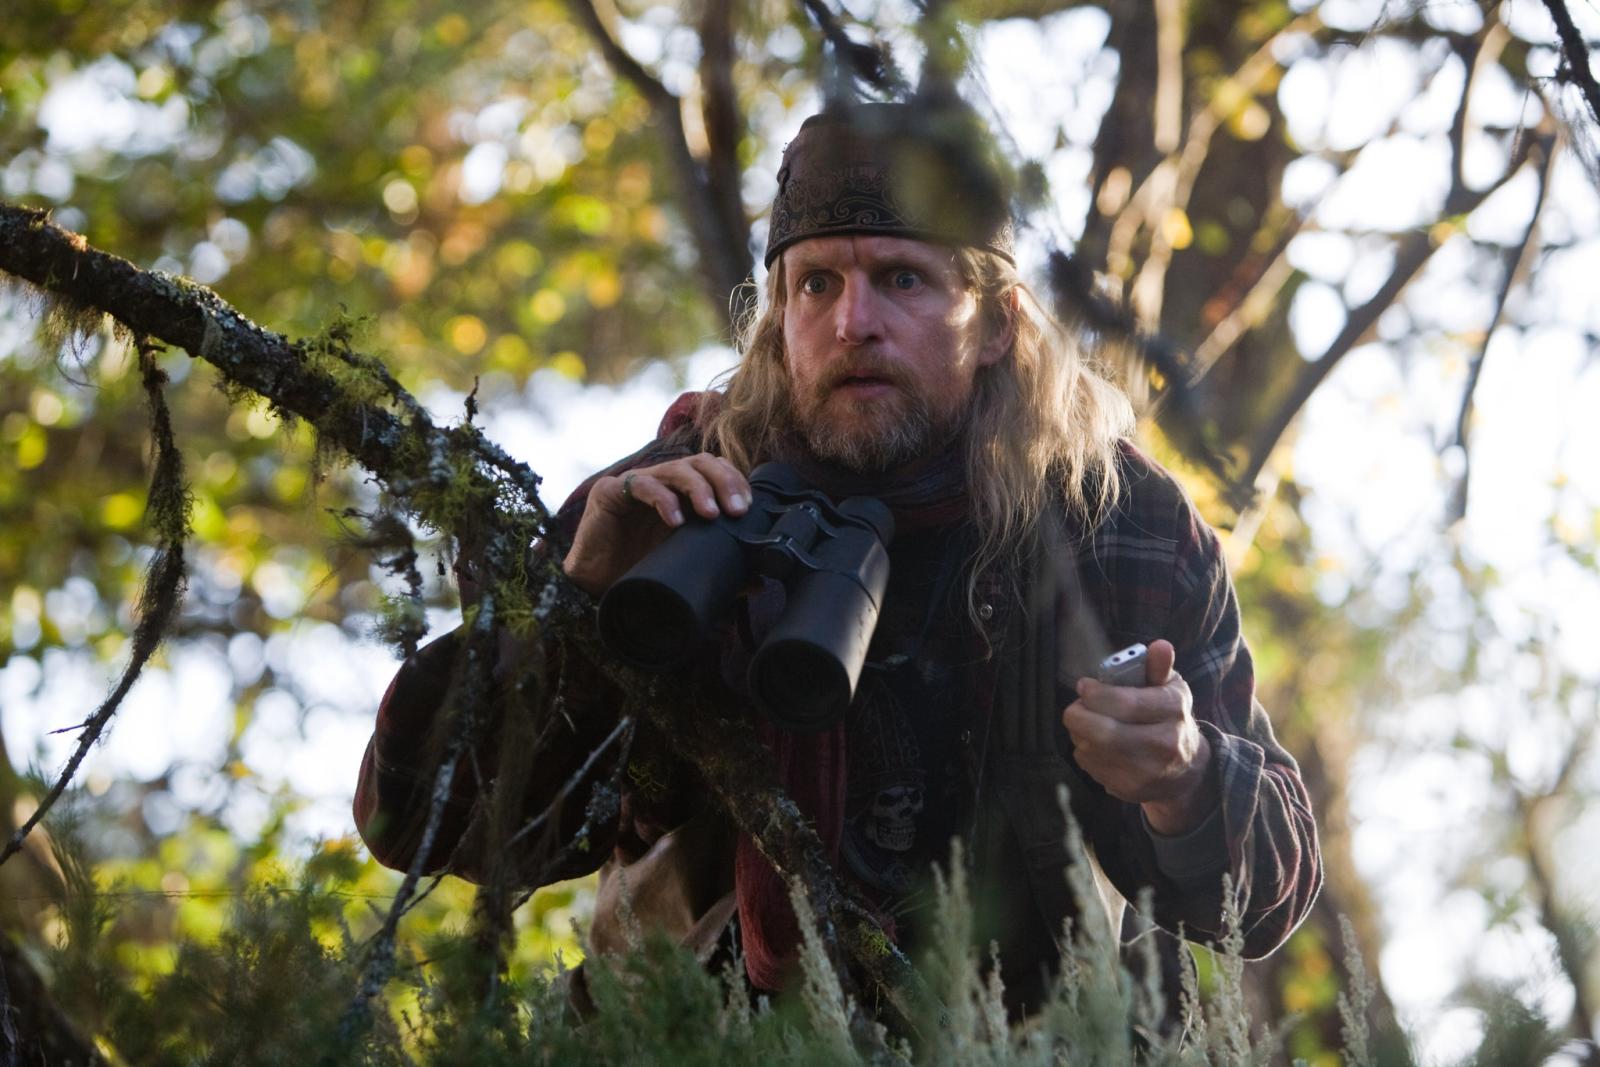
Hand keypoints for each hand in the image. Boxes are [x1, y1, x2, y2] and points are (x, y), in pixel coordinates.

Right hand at [562, 452, 750, 597]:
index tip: (748, 509)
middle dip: (724, 482)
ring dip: (699, 488)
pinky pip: (641, 485)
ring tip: (710, 514)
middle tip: (736, 510)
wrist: (594, 583)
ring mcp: (637, 482)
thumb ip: (717, 566)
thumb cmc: (638, 567)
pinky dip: (663, 500)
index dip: (735, 482)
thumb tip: (757, 583)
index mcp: (682, 492)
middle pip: (701, 462)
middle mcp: (663, 481)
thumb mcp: (684, 563)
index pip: (716, 470)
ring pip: (676, 468)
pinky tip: (675, 520)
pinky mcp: (612, 492)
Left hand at [1062, 639, 1217, 834]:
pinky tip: (1094, 743)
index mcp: (1174, 711)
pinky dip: (1085, 752)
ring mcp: (1147, 771)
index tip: (1084, 686)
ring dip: (1079, 732)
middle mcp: (1163, 744)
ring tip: (1086, 722)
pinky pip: (1091, 766)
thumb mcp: (1170, 688)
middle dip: (1080, 715)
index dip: (1098, 694)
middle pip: (1105, 732)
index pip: (1129, 704)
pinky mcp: (1130, 789)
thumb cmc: (1170, 718)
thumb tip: (1160, 646)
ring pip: (1092, 749)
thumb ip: (1158, 667)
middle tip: (1076, 707)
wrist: (1185, 769)